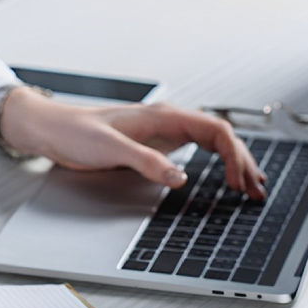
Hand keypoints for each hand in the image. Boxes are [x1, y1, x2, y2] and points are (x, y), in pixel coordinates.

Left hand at [0, 87, 266, 199]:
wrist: (51, 129)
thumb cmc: (75, 132)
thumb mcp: (110, 148)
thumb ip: (145, 161)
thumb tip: (179, 177)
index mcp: (162, 117)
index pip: (215, 130)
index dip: (235, 156)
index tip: (243, 181)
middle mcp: (165, 122)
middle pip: (219, 137)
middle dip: (242, 161)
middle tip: (256, 190)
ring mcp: (159, 133)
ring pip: (208, 143)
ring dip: (231, 162)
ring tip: (249, 184)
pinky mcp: (150, 145)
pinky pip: (192, 151)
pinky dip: (211, 163)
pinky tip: (217, 175)